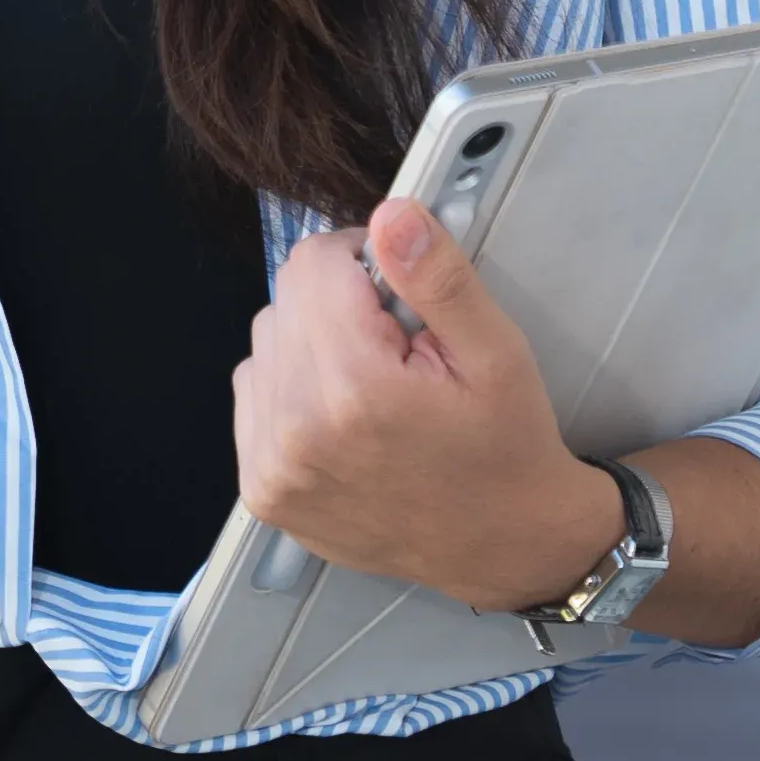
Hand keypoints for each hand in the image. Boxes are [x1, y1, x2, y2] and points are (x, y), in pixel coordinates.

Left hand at [227, 198, 623, 616]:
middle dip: (336, 307)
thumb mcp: (495, 352)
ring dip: (310, 348)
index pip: (311, 263)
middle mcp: (297, 430)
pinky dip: (292, 392)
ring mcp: (272, 468)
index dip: (360, 262)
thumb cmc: (505, 448)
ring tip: (372, 387)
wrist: (504, 544)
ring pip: (265, 347)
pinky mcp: (263, 493)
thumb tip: (389, 216)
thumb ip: (436, 279)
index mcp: (354, 387)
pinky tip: (343, 416)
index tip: (398, 295)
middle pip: (284, 302)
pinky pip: (255, 397)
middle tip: (397, 350)